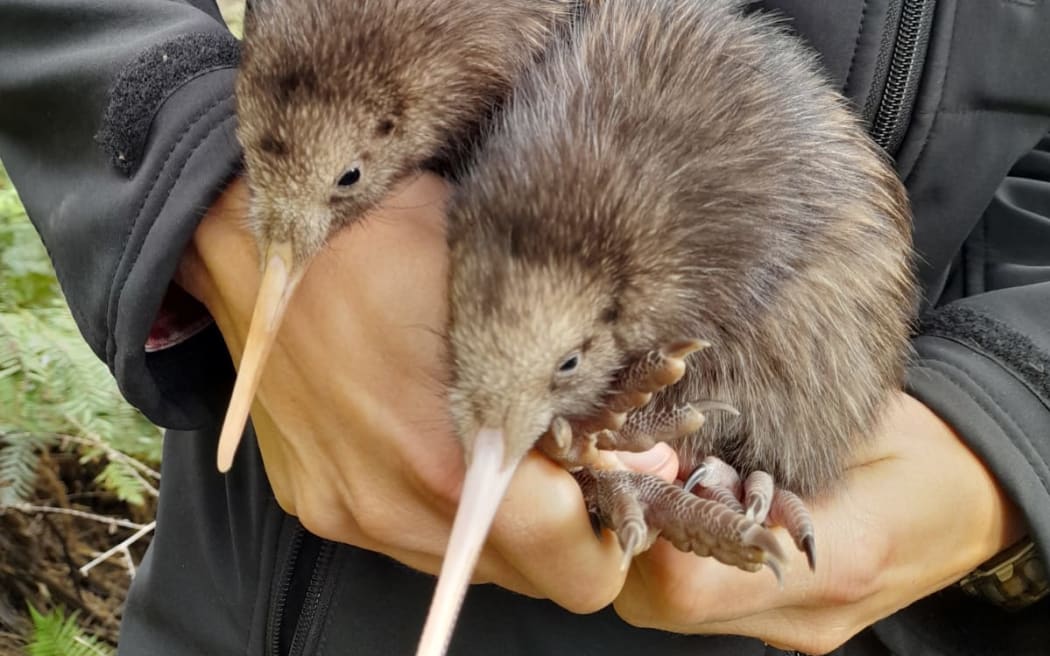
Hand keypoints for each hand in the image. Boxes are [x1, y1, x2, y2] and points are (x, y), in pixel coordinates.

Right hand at [176, 174, 677, 612]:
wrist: (260, 238)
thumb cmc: (390, 241)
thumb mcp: (507, 291)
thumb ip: (582, 393)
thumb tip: (647, 454)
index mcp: (450, 460)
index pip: (573, 567)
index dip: (614, 532)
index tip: (621, 481)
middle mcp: (394, 508)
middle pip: (526, 577)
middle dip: (565, 531)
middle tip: (574, 464)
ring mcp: (348, 512)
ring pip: (468, 566)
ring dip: (505, 526)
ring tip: (507, 451)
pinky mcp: (317, 503)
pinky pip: (410, 539)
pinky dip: (446, 512)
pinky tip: (443, 445)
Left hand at [612, 392, 1025, 653]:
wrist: (975, 494)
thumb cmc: (919, 446)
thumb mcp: (852, 427)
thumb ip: (759, 451)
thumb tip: (663, 453)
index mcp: (838, 560)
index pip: (689, 582)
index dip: (646, 519)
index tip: (641, 460)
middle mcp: (808, 613)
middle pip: (662, 602)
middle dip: (633, 527)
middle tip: (638, 463)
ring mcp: (795, 626)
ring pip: (670, 606)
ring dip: (648, 540)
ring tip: (664, 476)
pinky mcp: (787, 622)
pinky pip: (702, 601)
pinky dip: (678, 552)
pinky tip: (691, 502)